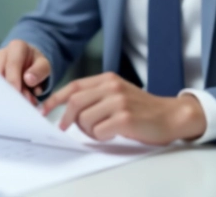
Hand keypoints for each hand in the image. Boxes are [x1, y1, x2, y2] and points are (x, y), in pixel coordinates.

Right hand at [0, 39, 50, 104]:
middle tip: (21, 101)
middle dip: (10, 89)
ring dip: (6, 93)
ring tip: (21, 100)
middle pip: (0, 72)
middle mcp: (3, 53)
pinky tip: (12, 99)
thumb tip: (28, 79)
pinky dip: (2, 94)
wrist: (30, 64)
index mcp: (17, 46)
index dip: (13, 78)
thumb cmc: (36, 64)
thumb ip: (39, 71)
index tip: (17, 91)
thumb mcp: (44, 66)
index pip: (12, 63)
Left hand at [40, 72, 206, 144]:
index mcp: (107, 79)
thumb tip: (69, 109)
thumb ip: (96, 96)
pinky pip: (99, 131)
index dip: (55, 99)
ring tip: (100, 131)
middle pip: (75, 102)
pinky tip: (111, 134)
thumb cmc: (142, 108)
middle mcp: (112, 87)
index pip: (73, 86)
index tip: (44, 110)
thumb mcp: (118, 93)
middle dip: (65, 118)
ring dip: (87, 131)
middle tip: (65, 128)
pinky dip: (100, 137)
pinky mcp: (125, 118)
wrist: (171, 115)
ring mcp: (119, 101)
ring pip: (85, 119)